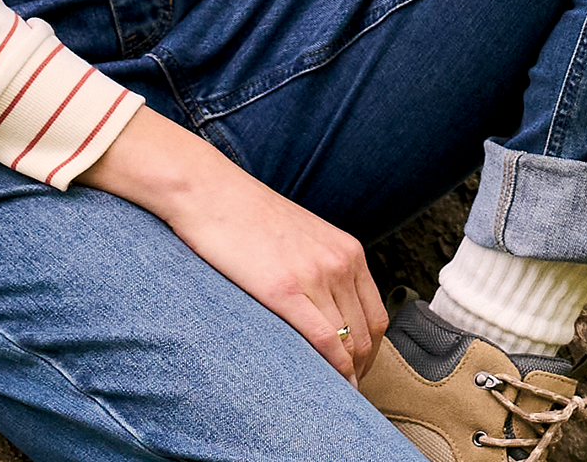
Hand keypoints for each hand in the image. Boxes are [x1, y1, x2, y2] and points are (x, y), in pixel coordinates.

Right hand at [78, 105, 386, 383]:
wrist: (209, 191)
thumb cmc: (245, 216)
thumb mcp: (299, 236)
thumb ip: (319, 267)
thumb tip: (324, 310)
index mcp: (346, 250)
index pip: (377, 315)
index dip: (370, 351)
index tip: (355, 371)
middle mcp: (339, 261)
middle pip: (368, 333)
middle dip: (361, 369)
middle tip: (342, 392)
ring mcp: (315, 275)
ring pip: (351, 342)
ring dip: (346, 376)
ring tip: (330, 395)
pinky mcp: (285, 290)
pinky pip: (326, 341)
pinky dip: (332, 371)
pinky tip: (323, 385)